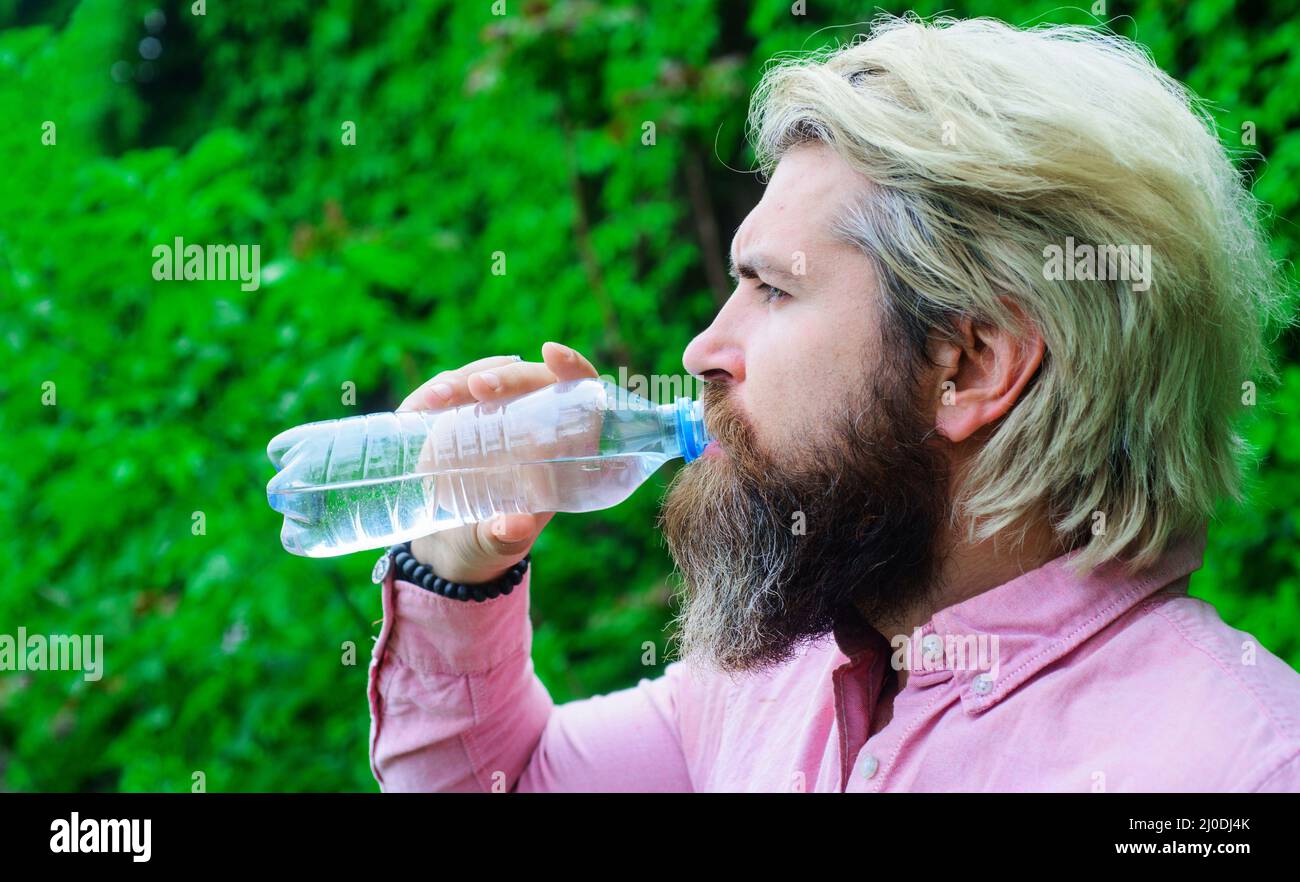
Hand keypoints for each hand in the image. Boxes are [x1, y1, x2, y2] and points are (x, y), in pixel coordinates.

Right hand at [397, 342, 598, 584]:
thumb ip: (505, 538)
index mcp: (562, 447)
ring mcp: (493, 414)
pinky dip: (435, 393)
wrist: (452, 545)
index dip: (573, 368)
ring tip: (437, 397)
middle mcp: (532, 422)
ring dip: (463, 379)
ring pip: (487, 376)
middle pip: (531, 379)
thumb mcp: (499, 544)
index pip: (581, 394)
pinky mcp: (457, 416)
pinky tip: (420, 404)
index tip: (551, 353)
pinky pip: (450, 391)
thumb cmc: (491, 541)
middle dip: (507, 376)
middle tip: (479, 387)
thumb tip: (511, 527)